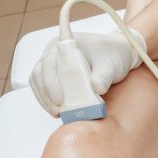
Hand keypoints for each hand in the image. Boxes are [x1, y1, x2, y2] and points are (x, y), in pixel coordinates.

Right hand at [29, 29, 145, 116]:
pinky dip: (48, 100)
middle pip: (39, 74)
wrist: (118, 55)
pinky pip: (44, 88)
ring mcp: (53, 64)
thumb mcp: (112, 65)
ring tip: (57, 113)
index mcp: (65, 44)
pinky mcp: (56, 75)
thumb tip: (96, 88)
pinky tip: (58, 111)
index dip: (50, 82)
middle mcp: (54, 52)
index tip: (59, 99)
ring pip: (39, 82)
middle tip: (57, 110)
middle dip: (47, 94)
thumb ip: (103, 76)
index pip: (49, 63)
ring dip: (45, 99)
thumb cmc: (113, 55)